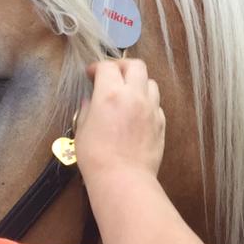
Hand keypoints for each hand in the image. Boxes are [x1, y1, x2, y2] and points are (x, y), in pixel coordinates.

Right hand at [75, 59, 164, 184]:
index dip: (97, 67)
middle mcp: (135, 96)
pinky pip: (156, 104)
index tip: (91, 74)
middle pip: (136, 66)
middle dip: (122, 66)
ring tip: (127, 93)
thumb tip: (90, 101)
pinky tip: (137, 113)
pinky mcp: (161, 123)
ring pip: (151, 83)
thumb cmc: (96, 156)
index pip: (108, 67)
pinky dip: (147, 102)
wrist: (123, 178)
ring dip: (138, 83)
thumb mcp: (82, 130)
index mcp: (111, 94)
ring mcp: (152, 109)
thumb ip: (87, 110)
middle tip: (112, 75)